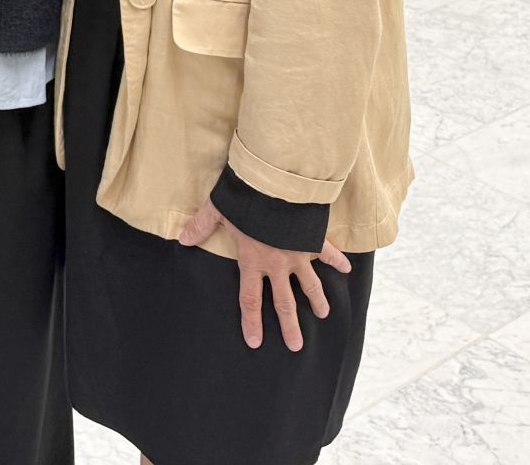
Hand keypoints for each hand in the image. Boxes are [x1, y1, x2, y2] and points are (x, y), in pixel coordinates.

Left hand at [179, 201, 352, 351]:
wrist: (276, 182)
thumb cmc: (245, 197)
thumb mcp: (218, 210)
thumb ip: (201, 226)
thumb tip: (182, 239)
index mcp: (253, 260)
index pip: (250, 299)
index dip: (251, 321)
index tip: (255, 342)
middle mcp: (277, 263)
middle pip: (284, 302)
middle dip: (290, 326)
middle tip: (296, 346)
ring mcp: (298, 253)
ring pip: (310, 284)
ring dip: (317, 301)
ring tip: (324, 315)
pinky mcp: (313, 239)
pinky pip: (328, 253)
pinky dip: (338, 261)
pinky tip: (348, 269)